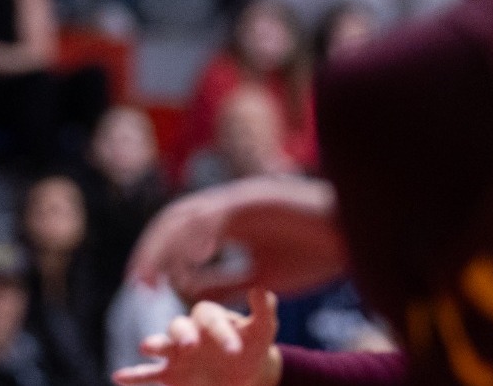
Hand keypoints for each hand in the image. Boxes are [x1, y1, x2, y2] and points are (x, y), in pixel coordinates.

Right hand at [114, 291, 280, 385]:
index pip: (210, 318)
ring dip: (154, 345)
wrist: (246, 372)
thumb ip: (263, 310)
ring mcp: (176, 351)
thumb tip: (261, 288)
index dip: (221, 332)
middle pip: (178, 326)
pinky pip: (148, 373)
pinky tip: (118, 377)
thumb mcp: (263, 330)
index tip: (234, 349)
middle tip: (190, 345)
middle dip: (182, 335)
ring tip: (146, 347)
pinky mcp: (170, 373)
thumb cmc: (253, 345)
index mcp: (210, 317)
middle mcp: (188, 330)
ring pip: (161, 344)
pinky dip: (133, 375)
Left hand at [128, 177, 344, 301]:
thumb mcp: (259, 278)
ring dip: (170, 245)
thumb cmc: (311, 254)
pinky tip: (194, 259)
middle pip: (174, 222)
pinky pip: (220, 214)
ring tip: (158, 274)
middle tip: (138, 281)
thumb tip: (188, 295)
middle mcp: (226, 207)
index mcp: (225, 224)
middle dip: (152, 250)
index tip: (142, 285)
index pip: (178, 236)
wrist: (353, 238)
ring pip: (190, 215)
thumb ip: (224, 284)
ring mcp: (239, 199)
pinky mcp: (255, 198)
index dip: (156, 257)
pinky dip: (203, 235)